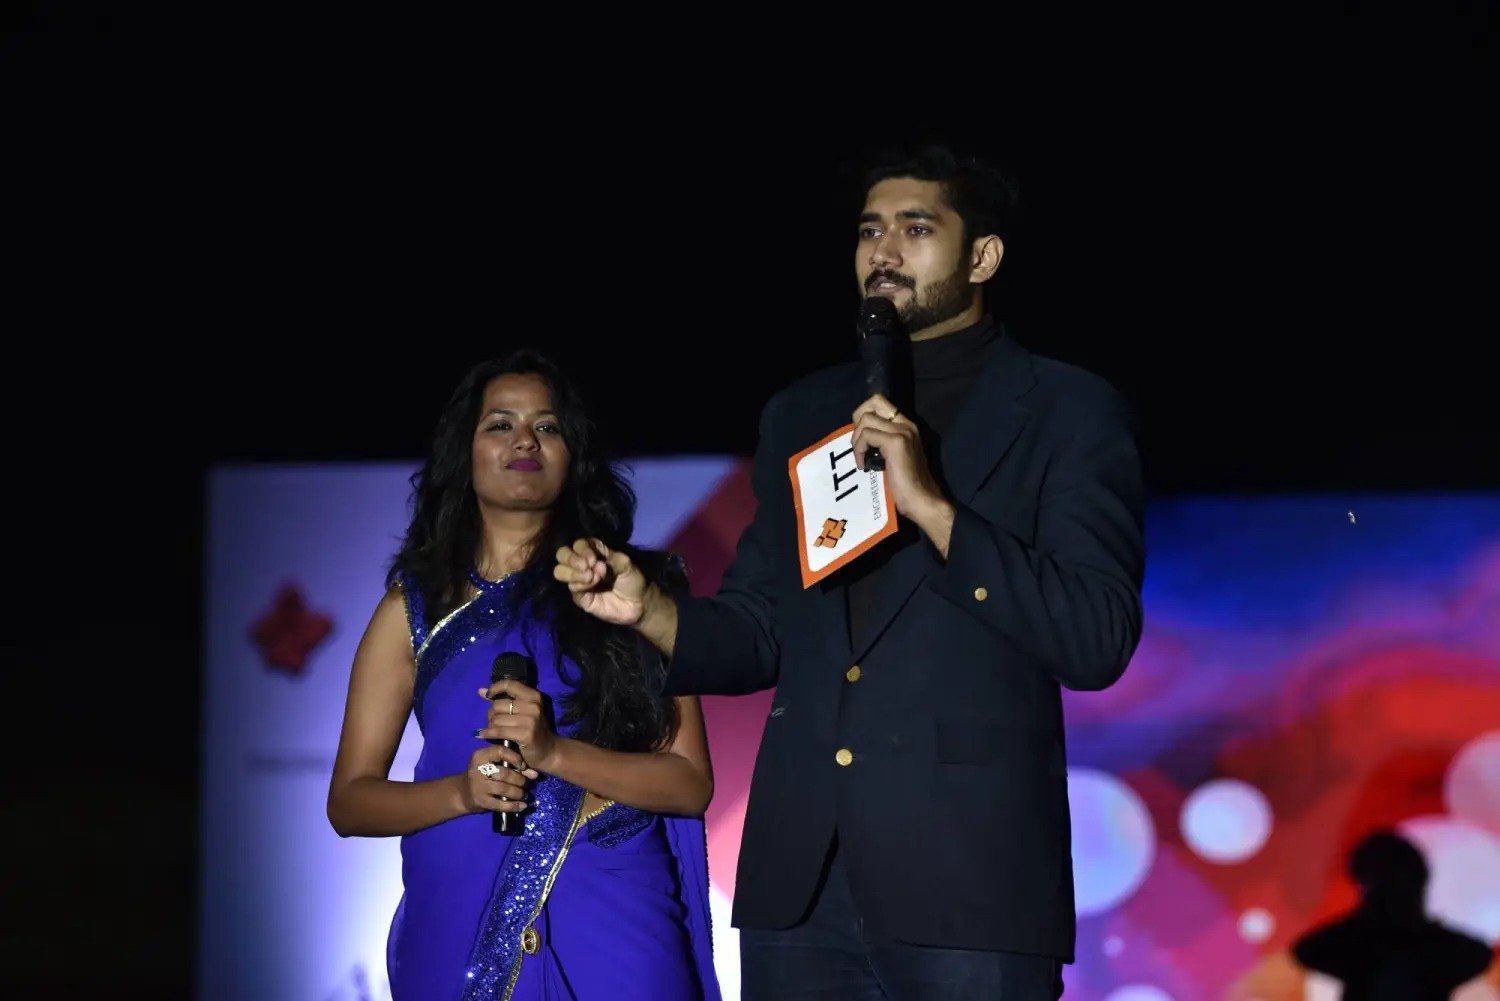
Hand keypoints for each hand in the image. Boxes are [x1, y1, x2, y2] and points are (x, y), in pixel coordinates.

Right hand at [460, 740, 533, 816]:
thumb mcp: (492, 765)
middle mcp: (478, 769)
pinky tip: (522, 806)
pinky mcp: (481, 801)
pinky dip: (514, 806)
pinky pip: (500, 804)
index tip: (524, 766)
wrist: (462, 793)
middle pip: (504, 773)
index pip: (500, 751)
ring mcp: (478, 786)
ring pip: (504, 788)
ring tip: (525, 795)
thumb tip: (534, 774)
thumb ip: (511, 765)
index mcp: (480, 756)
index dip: (515, 758)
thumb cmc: (483, 775)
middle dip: (520, 779)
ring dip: (518, 793)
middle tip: (527, 784)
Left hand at [476, 679, 558, 772]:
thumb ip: (503, 700)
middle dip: (491, 714)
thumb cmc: (533, 729)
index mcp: (533, 696)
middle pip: (498, 705)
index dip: (495, 688)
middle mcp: (533, 706)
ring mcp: (530, 720)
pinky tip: (482, 735)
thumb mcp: (523, 711)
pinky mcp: (525, 734)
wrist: (549, 751)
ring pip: (496, 719)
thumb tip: (481, 691)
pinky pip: (498, 731)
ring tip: (493, 730)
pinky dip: (488, 733)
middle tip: (493, 721)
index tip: (488, 695)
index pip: (509, 684)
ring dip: (490, 725)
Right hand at [552, 537, 647, 625]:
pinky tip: (592, 584)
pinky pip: (572, 588)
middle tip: (587, 566)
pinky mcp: (580, 596)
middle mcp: (582, 564)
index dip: (582, 549)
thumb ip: (609, 558)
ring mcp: (579, 580)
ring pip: (560, 571)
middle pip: (562, 554)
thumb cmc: (632, 580)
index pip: (578, 544)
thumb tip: (593, 560)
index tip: (594, 558)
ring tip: (590, 576)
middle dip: (571, 558)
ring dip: (573, 572)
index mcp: (593, 552)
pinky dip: (580, 584)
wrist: (639, 604)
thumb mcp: (625, 564)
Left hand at [851, 393, 944, 519]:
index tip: (862, 439)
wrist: (921, 499)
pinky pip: (866, 435)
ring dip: (857, 439)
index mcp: (906, 426)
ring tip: (862, 458)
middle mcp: (906, 424)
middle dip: (858, 421)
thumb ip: (881, 441)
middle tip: (859, 444)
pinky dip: (859, 450)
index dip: (864, 415)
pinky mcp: (896, 442)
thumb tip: (860, 434)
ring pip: (866, 419)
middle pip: (873, 402)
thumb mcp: (892, 456)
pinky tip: (864, 466)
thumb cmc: (905, 484)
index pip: (880, 402)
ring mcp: (902, 431)